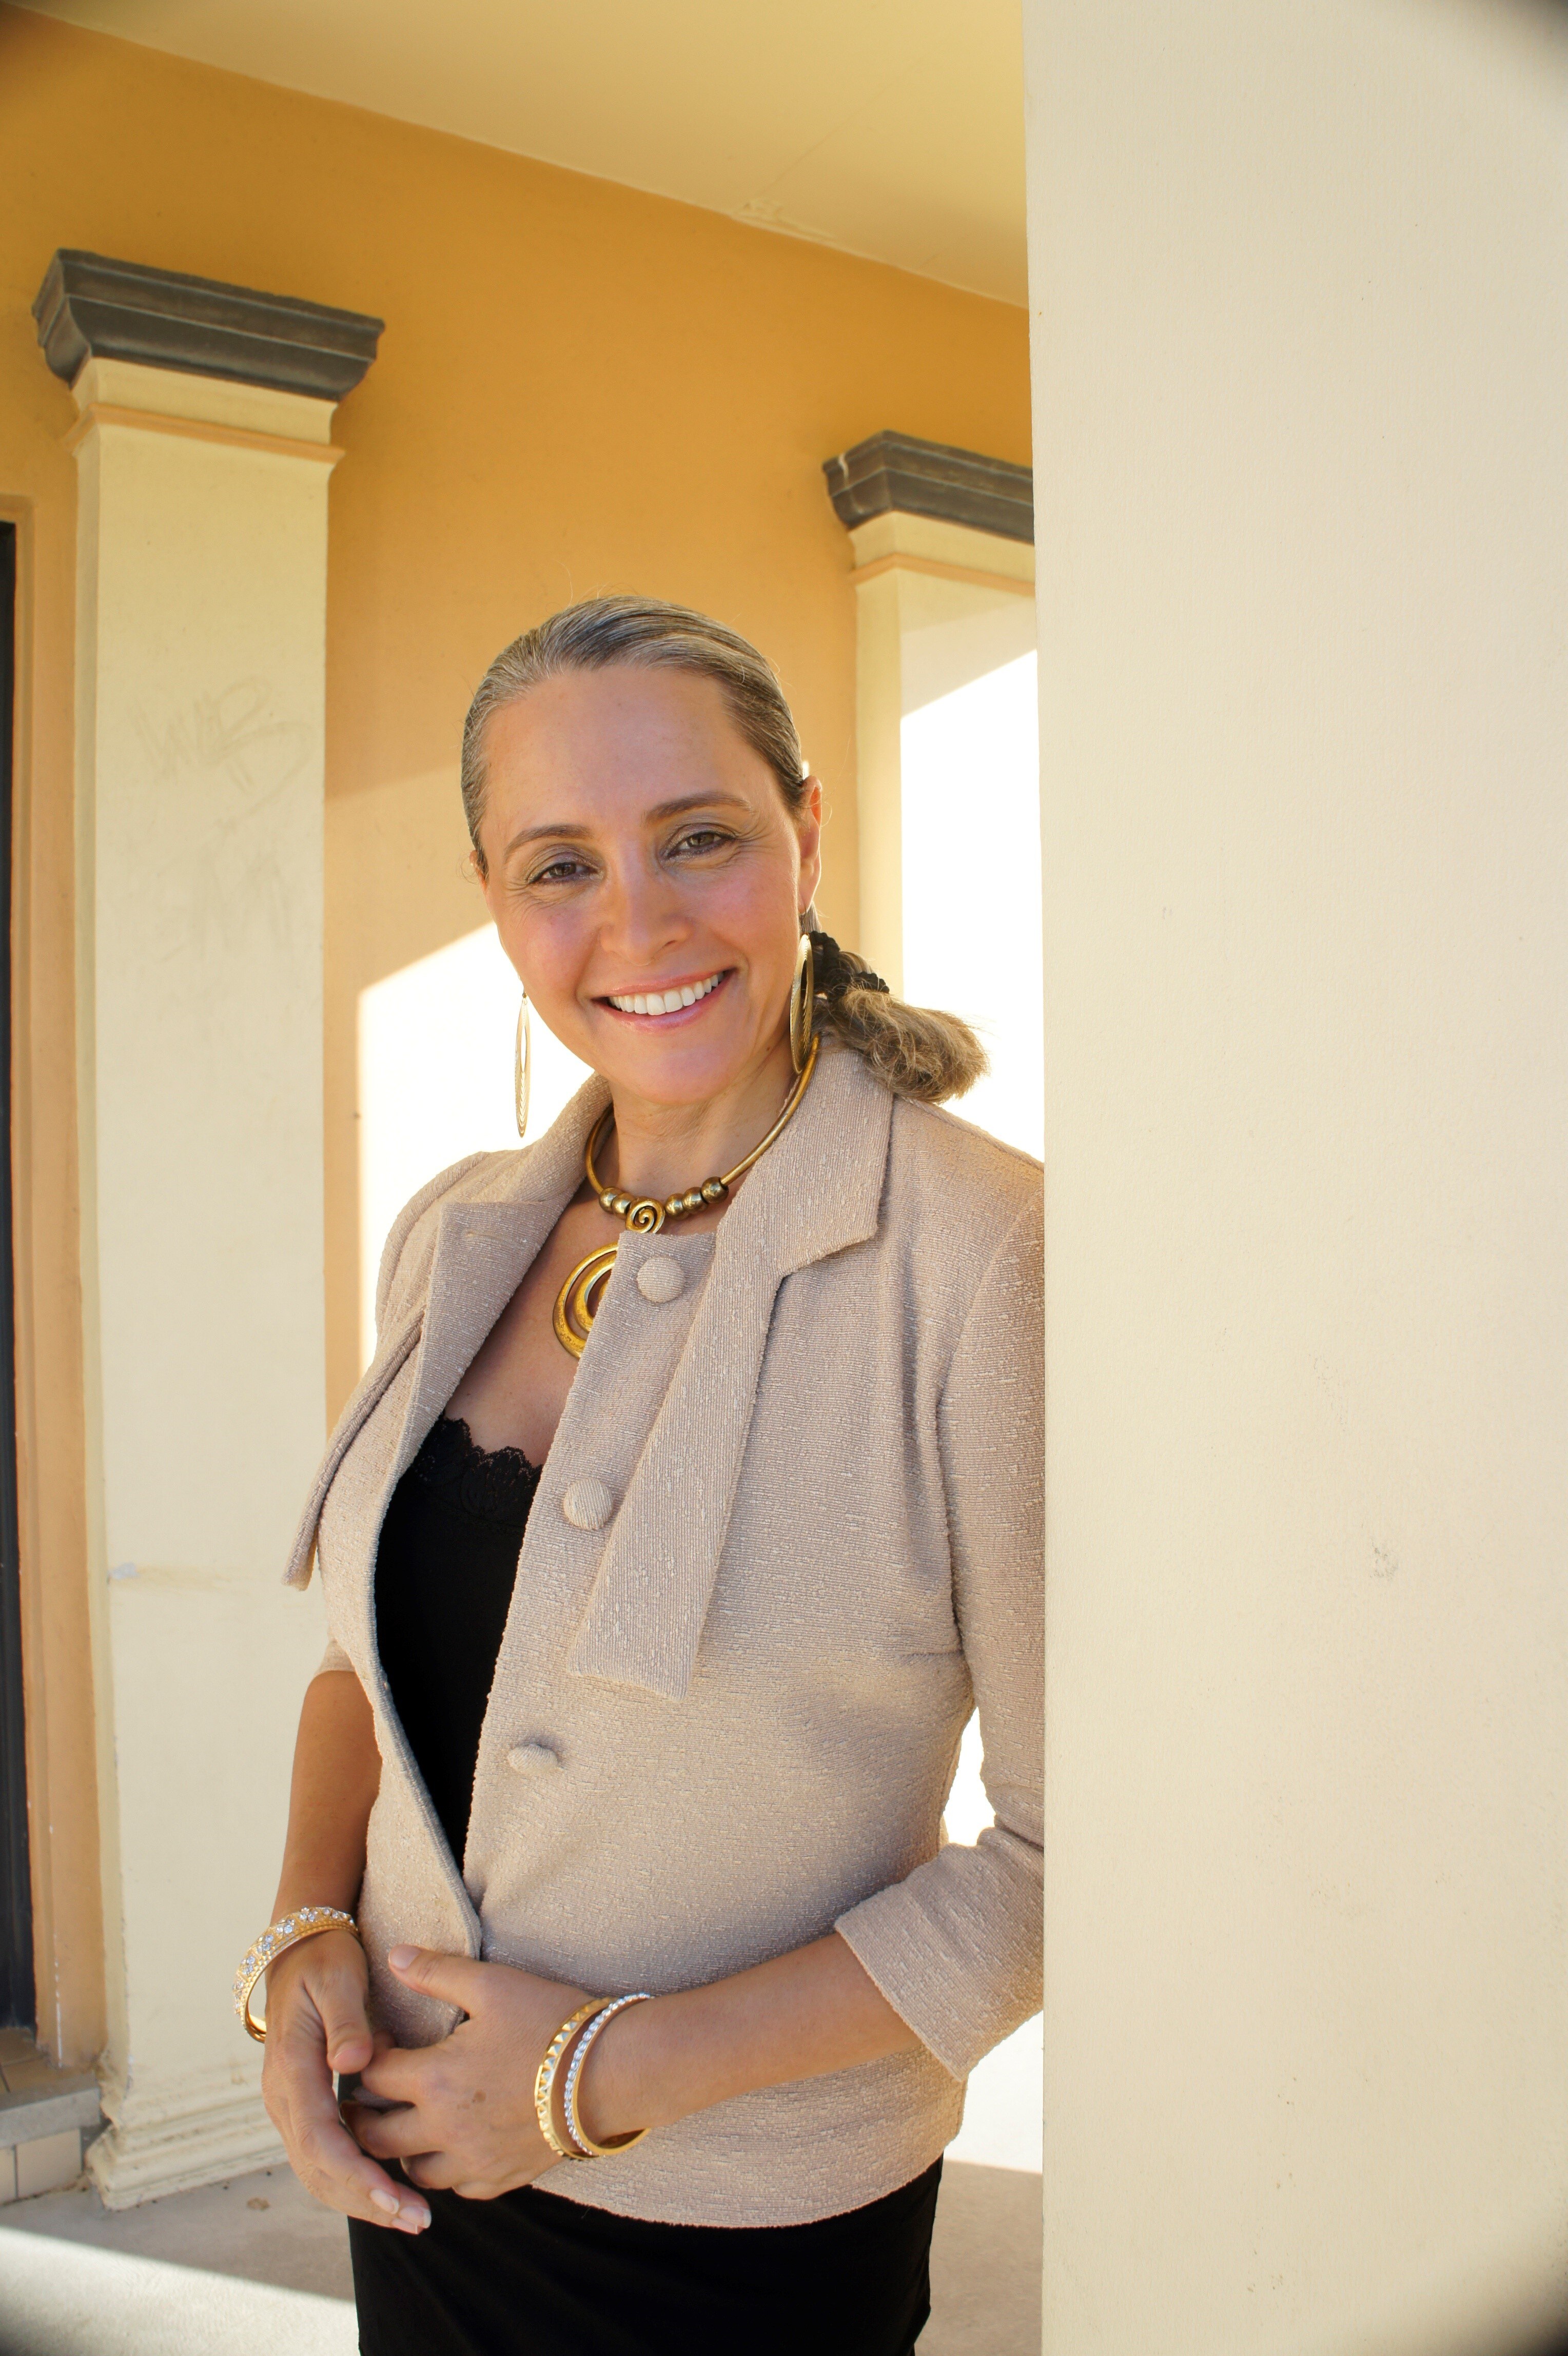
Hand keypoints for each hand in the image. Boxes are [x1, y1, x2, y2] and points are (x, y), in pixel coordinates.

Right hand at [260, 1929, 430, 2234]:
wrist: (301, 1949)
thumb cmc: (325, 1961)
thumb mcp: (338, 1979)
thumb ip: (346, 2021)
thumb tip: (353, 2063)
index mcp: (291, 2069)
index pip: (320, 2140)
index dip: (356, 2175)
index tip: (395, 2197)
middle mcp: (284, 2097)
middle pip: (318, 2170)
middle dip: (365, 2200)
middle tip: (416, 2219)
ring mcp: (291, 2105)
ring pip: (319, 2172)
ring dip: (361, 2198)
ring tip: (411, 2215)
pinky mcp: (305, 2106)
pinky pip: (326, 2155)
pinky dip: (355, 2179)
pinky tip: (392, 2189)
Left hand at [342, 1947, 590, 2198]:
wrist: (611, 2071)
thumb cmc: (551, 2022)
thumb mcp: (492, 1985)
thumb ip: (436, 1972)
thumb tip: (394, 1957)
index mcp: (434, 2079)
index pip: (374, 2077)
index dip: (370, 2056)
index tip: (386, 2042)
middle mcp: (444, 2129)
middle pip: (378, 2137)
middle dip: (366, 2115)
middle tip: (372, 2096)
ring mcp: (474, 2161)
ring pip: (414, 2170)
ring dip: (404, 2149)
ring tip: (412, 2123)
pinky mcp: (502, 2178)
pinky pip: (458, 2189)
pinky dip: (448, 2171)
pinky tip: (456, 2145)